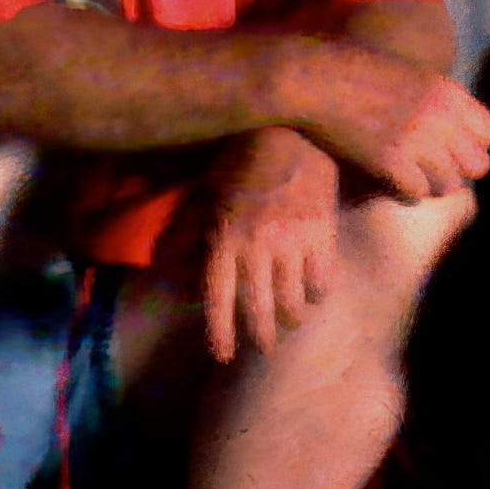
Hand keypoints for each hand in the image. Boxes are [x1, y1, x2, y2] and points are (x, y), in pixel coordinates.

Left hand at [195, 128, 339, 363]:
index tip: (223, 355)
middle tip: (264, 348)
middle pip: (259, 309)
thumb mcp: (204, 199)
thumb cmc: (238, 165)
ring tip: (290, 320)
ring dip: (291, 317)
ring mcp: (292, 242)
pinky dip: (318, 292)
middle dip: (261, 336)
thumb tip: (167, 268)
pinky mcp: (322, 233)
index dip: (220, 332)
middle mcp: (256, 246)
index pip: (217, 298)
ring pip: (294, 300)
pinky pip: (322, 278)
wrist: (285, 133)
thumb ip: (186, 235)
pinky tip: (315, 292)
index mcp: (223, 238)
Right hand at [290, 42, 489, 203]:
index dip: (471, 144)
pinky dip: (403, 191)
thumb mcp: (407, 72)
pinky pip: (416, 193)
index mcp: (447, 92)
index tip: (450, 147)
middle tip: (431, 168)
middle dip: (456, 169)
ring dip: (431, 184)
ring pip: (450, 185)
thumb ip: (432, 97)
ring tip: (409, 177)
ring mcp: (417, 141)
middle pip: (478, 165)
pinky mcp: (390, 161)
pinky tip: (387, 181)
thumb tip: (445, 120)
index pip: (489, 133)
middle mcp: (440, 118)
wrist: (315, 77)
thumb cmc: (352, 68)